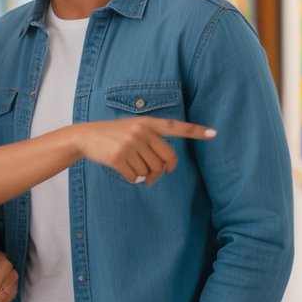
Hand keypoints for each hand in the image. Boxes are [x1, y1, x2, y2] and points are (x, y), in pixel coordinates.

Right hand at [73, 118, 216, 184]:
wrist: (86, 137)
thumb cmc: (114, 136)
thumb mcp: (134, 129)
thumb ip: (152, 142)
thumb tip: (165, 168)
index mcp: (148, 123)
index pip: (176, 127)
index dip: (196, 131)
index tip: (214, 133)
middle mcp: (142, 132)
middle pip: (166, 160)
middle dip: (162, 172)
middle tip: (154, 176)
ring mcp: (130, 144)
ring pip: (151, 171)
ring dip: (144, 176)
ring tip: (133, 168)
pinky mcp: (119, 157)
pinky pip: (136, 177)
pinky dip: (132, 178)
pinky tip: (123, 170)